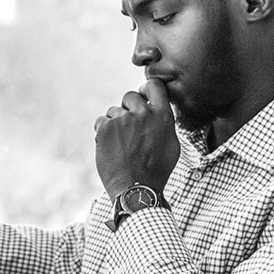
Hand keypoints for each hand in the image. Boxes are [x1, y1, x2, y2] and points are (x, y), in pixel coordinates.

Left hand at [93, 78, 178, 198]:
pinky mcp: (105, 127)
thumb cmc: (156, 171)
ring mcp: (122, 119)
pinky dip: (103, 132)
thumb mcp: (172, 145)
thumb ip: (164, 124)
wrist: (135, 188)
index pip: (155, 85)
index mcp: (162, 116)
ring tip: (121, 145)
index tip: (143, 94)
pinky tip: (111, 147)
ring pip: (113, 111)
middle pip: (130, 96)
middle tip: (129, 127)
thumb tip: (159, 112)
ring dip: (115, 123)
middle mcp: (142, 113)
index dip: (146, 88)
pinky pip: (101, 121)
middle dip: (128, 108)